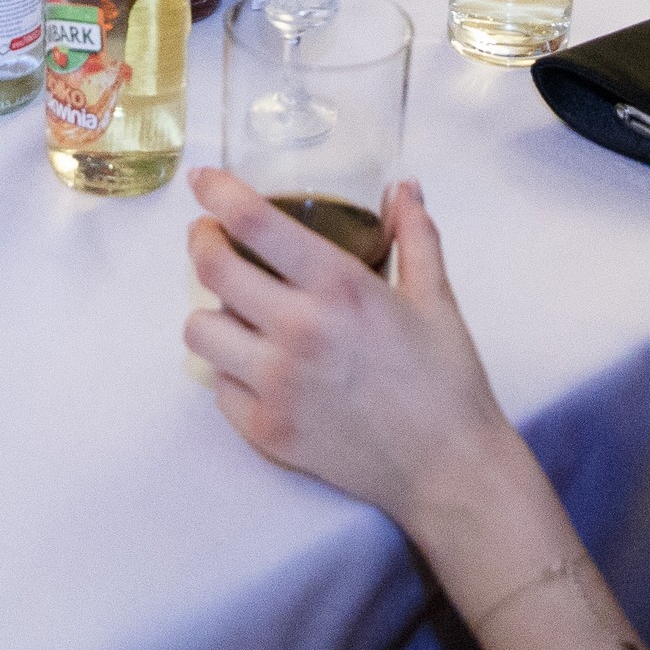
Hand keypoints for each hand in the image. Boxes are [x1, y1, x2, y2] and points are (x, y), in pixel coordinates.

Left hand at [184, 169, 513, 524]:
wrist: (449, 470)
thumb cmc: (446, 381)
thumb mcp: (437, 299)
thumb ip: (415, 237)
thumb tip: (404, 188)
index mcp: (339, 289)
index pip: (256, 222)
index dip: (218, 192)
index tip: (202, 180)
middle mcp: (299, 331)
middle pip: (211, 269)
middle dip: (201, 242)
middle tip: (210, 237)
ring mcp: (277, 385)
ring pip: (199, 329)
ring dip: (211, 311)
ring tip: (234, 308)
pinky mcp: (267, 431)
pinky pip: (218, 387)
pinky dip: (229, 370)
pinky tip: (254, 364)